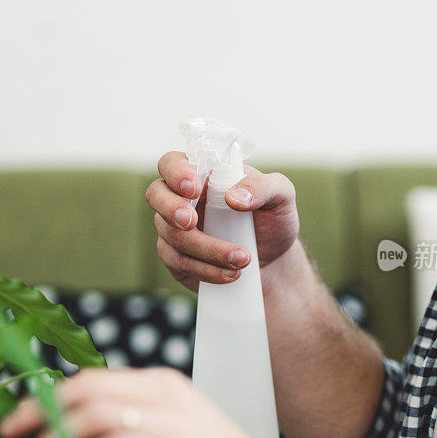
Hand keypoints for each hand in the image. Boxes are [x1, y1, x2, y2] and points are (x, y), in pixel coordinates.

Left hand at [0, 367, 306, 437]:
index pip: (93, 378)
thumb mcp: (173, 436)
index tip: (21, 417)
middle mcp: (164, 392)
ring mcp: (172, 420)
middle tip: (9, 434)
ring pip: (92, 414)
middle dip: (39, 409)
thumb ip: (132, 427)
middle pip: (85, 389)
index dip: (49, 395)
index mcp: (162, 384)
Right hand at [146, 152, 299, 291]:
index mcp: (203, 174)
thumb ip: (262, 188)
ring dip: (207, 250)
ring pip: (172, 236)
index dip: (176, 173)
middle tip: (191, 222)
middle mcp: (182, 199)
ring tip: (242, 259)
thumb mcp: (281, 197)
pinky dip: (206, 270)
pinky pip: (179, 263)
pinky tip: (230, 274)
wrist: (273, 260)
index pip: (173, 163)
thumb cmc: (272, 220)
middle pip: (155, 194)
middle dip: (170, 209)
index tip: (194, 190)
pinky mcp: (177, 257)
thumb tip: (233, 198)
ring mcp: (175, 229)